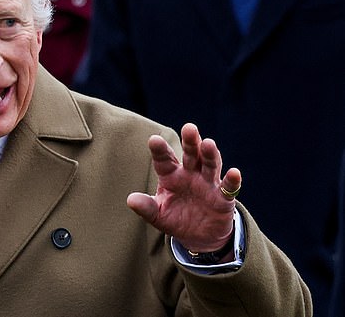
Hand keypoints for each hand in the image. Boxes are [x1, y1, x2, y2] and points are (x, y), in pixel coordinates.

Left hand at [127, 123, 240, 251]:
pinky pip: (228, 187)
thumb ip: (146, 207)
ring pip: (209, 164)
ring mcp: (208, 183)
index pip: (165, 160)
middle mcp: (190, 173)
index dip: (160, 150)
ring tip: (208, 144)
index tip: (154, 140)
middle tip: (189, 128)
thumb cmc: (175, 218)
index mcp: (171, 174)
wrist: (198, 236)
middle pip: (190, 154)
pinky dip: (232, 180)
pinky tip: (234, 172)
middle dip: (190, 141)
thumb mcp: (158, 214)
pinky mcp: (223, 197)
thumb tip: (130, 200)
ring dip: (209, 154)